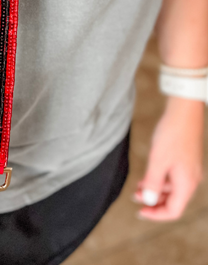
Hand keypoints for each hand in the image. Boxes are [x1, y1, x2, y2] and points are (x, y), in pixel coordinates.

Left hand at [134, 96, 204, 220]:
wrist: (184, 111)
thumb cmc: (172, 134)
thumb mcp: (158, 160)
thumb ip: (153, 182)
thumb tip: (148, 200)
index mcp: (186, 184)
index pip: (173, 211)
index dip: (156, 214)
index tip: (140, 211)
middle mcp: (191, 180)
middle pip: (174, 201)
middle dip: (154, 201)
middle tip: (135, 196)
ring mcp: (190, 169)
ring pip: (173, 188)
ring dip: (156, 189)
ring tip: (138, 184)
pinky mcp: (187, 160)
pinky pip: (174, 176)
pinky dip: (161, 178)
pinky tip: (150, 172)